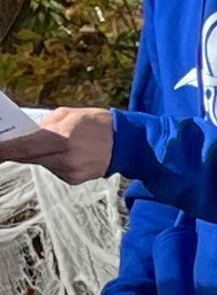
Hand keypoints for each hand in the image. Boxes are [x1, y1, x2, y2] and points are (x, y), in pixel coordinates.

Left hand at [0, 108, 116, 183]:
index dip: (6, 150)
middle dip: (14, 152)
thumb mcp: (68, 114)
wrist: (125, 143)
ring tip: (55, 143)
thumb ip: (45, 124)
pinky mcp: (74, 180)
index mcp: (62, 139)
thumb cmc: (96, 123)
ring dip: (38, 153)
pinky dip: (53, 160)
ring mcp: (70, 172)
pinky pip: (54, 169)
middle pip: (29, 158)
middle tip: (3, 148)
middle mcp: (64, 159)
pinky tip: (66, 153)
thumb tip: (29, 133)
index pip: (25, 147)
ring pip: (41, 163)